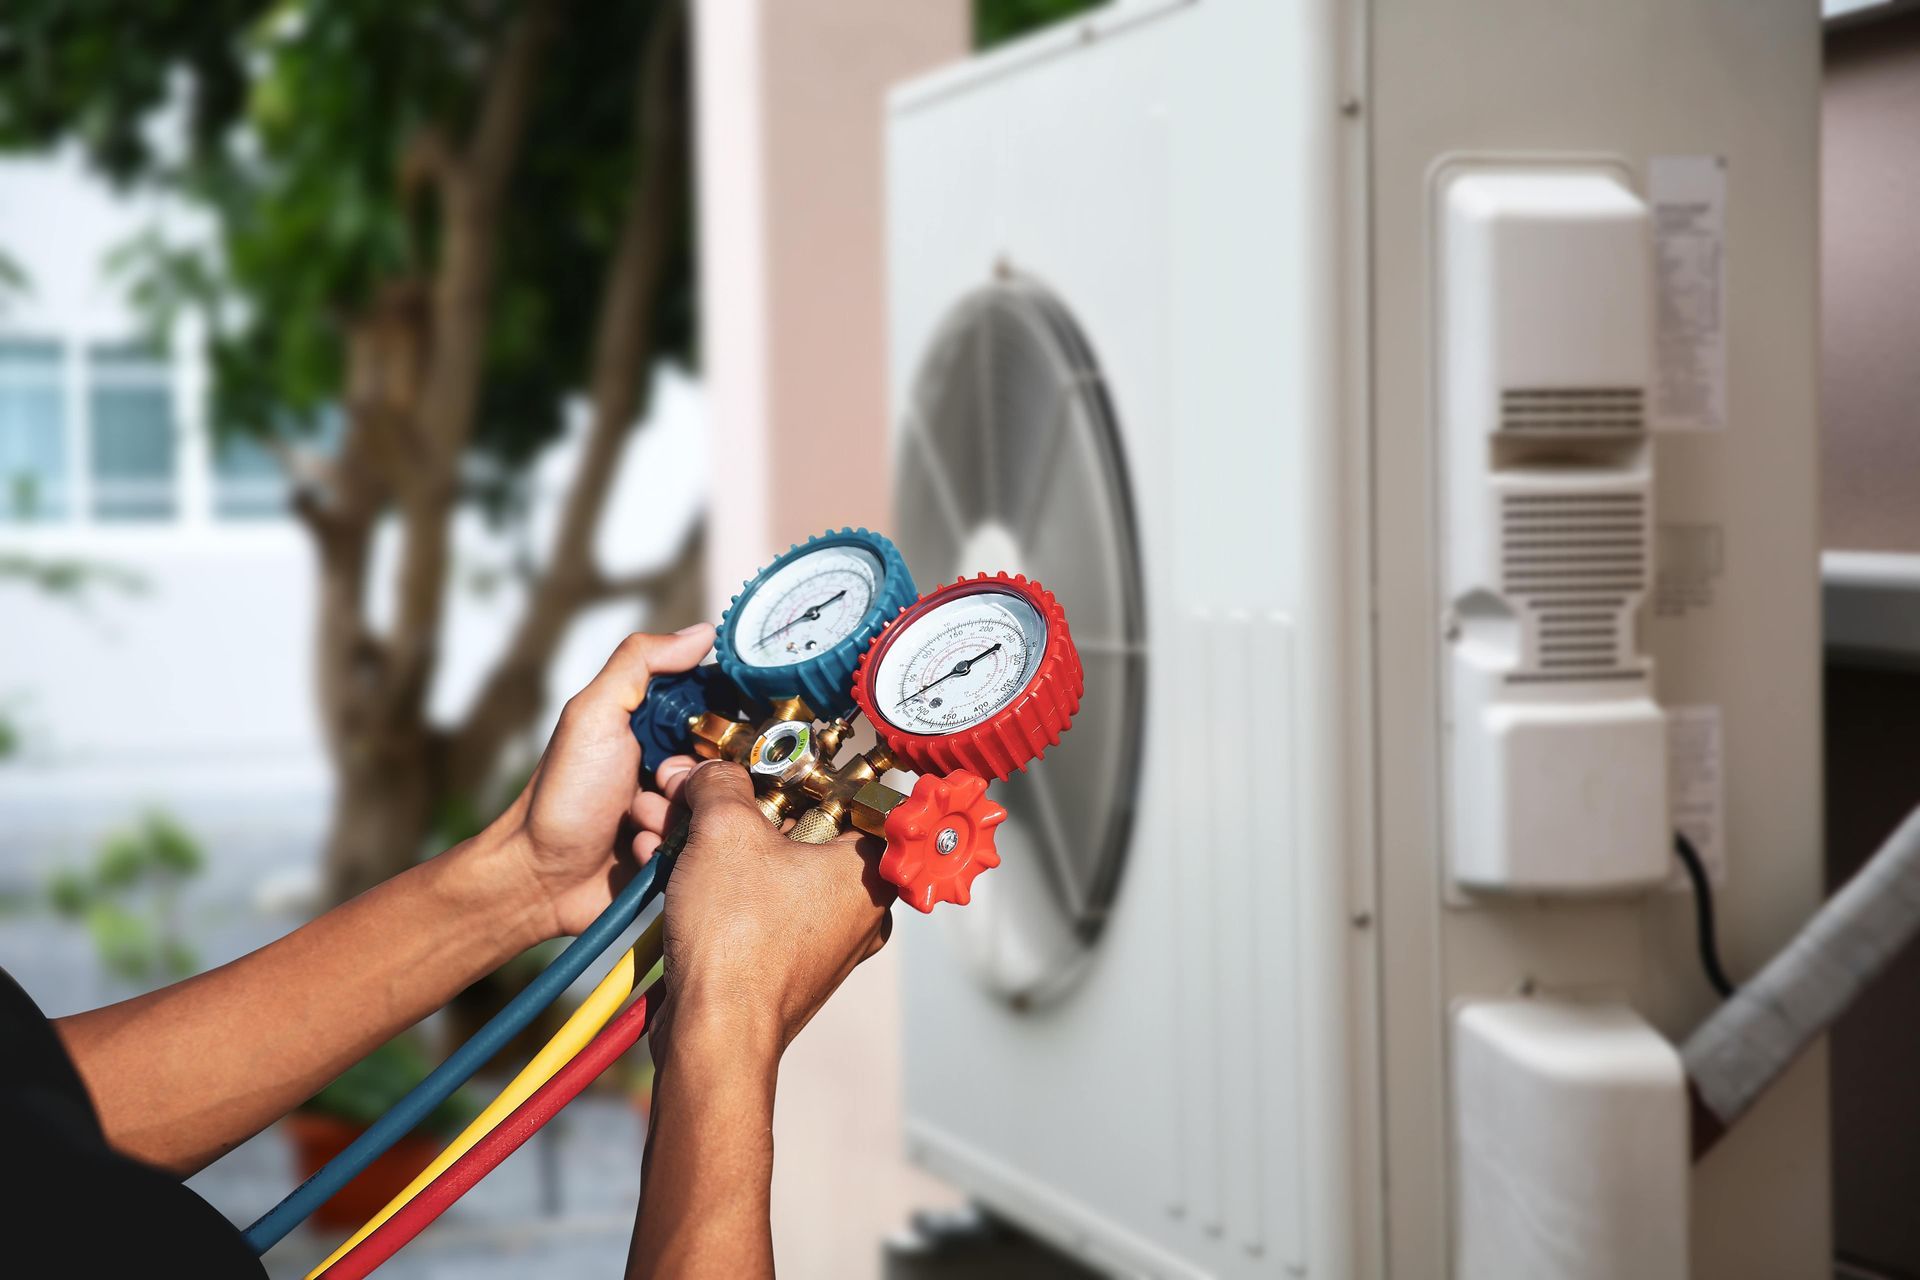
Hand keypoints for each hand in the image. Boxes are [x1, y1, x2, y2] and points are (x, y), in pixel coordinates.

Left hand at [493, 625, 714, 938]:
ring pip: (722, 807)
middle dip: (698, 777)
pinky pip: (710, 847)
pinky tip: (643, 852)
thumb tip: (701, 632)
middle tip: (661, 784)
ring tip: (639, 823)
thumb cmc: (561, 794)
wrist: (541, 880)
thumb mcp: (593, 715)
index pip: (719, 708)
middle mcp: (676, 765)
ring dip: (682, 817)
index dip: (725, 718)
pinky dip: (681, 850)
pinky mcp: (685, 854)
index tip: (714, 734)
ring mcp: (681, 811)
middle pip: (729, 761)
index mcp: (656, 726)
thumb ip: (639, 663)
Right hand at [631, 759, 894, 1059]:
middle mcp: (858, 907)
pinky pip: (755, 903)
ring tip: (667, 820)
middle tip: (696, 786)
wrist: (714, 1034)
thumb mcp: (724, 830)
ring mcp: (823, 940)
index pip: (850, 792)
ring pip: (769, 866)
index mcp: (870, 869)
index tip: (761, 758)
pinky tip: (669, 861)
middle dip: (737, 804)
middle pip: (799, 827)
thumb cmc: (738, 939)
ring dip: (715, 839)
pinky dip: (716, 880)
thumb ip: (722, 783)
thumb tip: (713, 771)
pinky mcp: (785, 963)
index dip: (797, 768)